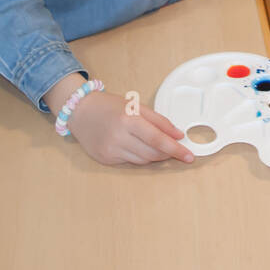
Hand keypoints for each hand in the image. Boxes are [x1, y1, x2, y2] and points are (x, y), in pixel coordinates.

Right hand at [66, 89, 195, 166]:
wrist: (80, 111)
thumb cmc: (110, 106)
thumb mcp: (137, 106)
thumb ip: (160, 121)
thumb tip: (179, 135)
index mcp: (129, 120)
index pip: (158, 139)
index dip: (176, 149)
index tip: (189, 156)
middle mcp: (119, 137)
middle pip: (152, 153)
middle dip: (167, 153)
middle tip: (177, 150)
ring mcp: (110, 150)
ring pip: (142, 160)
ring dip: (155, 156)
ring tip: (157, 146)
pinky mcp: (104, 159)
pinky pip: (130, 163)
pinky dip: (139, 157)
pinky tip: (137, 147)